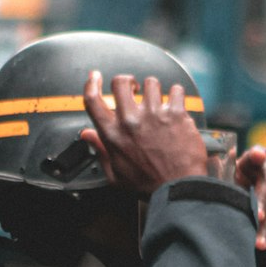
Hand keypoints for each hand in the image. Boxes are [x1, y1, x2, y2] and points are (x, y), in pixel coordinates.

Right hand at [80, 72, 207, 195]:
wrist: (178, 189)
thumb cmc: (149, 185)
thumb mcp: (116, 175)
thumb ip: (101, 151)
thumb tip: (87, 135)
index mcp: (113, 134)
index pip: (93, 99)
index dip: (91, 84)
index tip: (95, 77)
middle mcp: (131, 120)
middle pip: (120, 82)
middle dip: (127, 82)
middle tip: (134, 90)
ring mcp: (154, 114)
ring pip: (150, 83)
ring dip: (153, 90)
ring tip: (158, 102)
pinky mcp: (176, 114)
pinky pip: (175, 90)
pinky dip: (176, 95)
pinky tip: (176, 105)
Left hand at [235, 146, 265, 251]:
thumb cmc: (243, 193)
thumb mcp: (233, 185)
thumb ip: (226, 174)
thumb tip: (227, 155)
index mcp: (256, 163)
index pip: (256, 155)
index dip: (257, 154)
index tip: (258, 155)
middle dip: (263, 201)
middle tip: (258, 217)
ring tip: (258, 245)